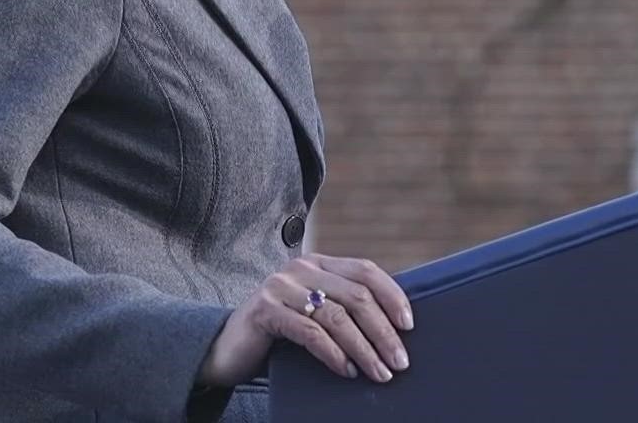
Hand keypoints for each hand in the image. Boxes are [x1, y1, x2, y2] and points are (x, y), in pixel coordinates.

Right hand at [196, 254, 413, 386]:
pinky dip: (333, 353)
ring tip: (379, 373)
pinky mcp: (265, 309)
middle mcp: (301, 268)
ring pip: (336, 317)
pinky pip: (310, 332)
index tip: (410, 326)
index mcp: (318, 263)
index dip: (392, 296)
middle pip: (356, 296)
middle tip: (400, 362)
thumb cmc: (280, 337)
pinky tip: (346, 371)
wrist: (227, 350)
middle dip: (383, 332)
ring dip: (364, 349)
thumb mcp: (315, 314)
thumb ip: (343, 309)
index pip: (366, 270)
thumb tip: (395, 330)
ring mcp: (281, 286)